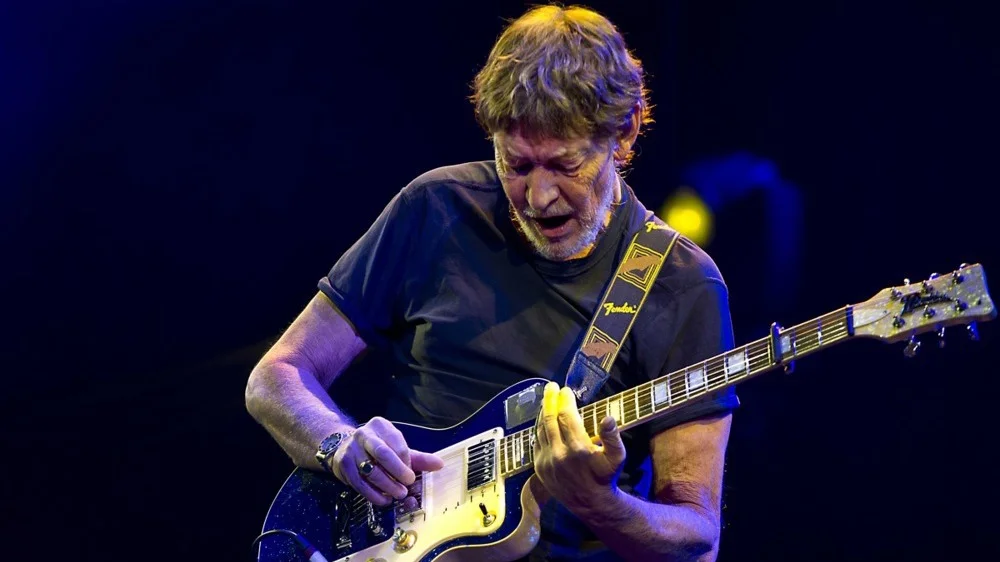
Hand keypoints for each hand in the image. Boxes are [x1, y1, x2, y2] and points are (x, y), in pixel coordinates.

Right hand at [331, 416, 444, 505]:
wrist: (345, 448)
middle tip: (408, 484)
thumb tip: (439, 464)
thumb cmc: (377, 449)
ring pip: (370, 471)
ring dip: (387, 486)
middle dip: (397, 472)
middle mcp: (364, 435)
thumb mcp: (397, 449)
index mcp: (380, 426)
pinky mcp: (343, 466)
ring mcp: (351, 450)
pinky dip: (373, 494)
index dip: (406, 461)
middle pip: (382, 453)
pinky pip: (359, 483)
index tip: (412, 473)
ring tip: (399, 494)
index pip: (397, 443)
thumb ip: (418, 458)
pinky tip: (384, 499)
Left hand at [533, 382, 626, 515]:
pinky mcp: (539, 467)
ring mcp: (547, 461)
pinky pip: (536, 442)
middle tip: (551, 387)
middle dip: (550, 399)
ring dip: (543, 412)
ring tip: (547, 399)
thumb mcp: (617, 457)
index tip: (566, 390)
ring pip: (540, 429)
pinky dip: (539, 428)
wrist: (591, 503)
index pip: (566, 416)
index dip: (565, 401)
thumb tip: (607, 418)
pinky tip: (543, 419)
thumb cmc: (606, 477)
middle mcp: (559, 454)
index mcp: (578, 448)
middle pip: (549, 419)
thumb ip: (613, 436)